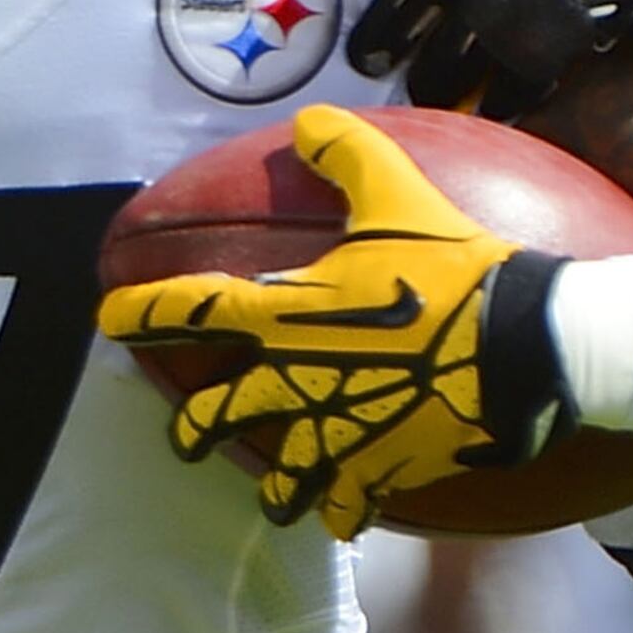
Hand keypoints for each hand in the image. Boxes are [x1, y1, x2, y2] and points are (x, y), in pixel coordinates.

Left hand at [98, 107, 569, 537]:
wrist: (523, 346)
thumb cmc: (456, 269)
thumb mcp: (400, 196)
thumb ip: (348, 154)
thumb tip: (309, 120)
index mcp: (287, 316)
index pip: (191, 311)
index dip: (142, 313)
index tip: (109, 318)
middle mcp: (295, 385)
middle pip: (217, 418)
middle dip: (193, 430)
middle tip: (186, 437)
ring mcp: (337, 437)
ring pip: (280, 482)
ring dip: (275, 487)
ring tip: (278, 495)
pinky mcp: (383, 472)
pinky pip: (348, 508)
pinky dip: (343, 511)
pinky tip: (346, 513)